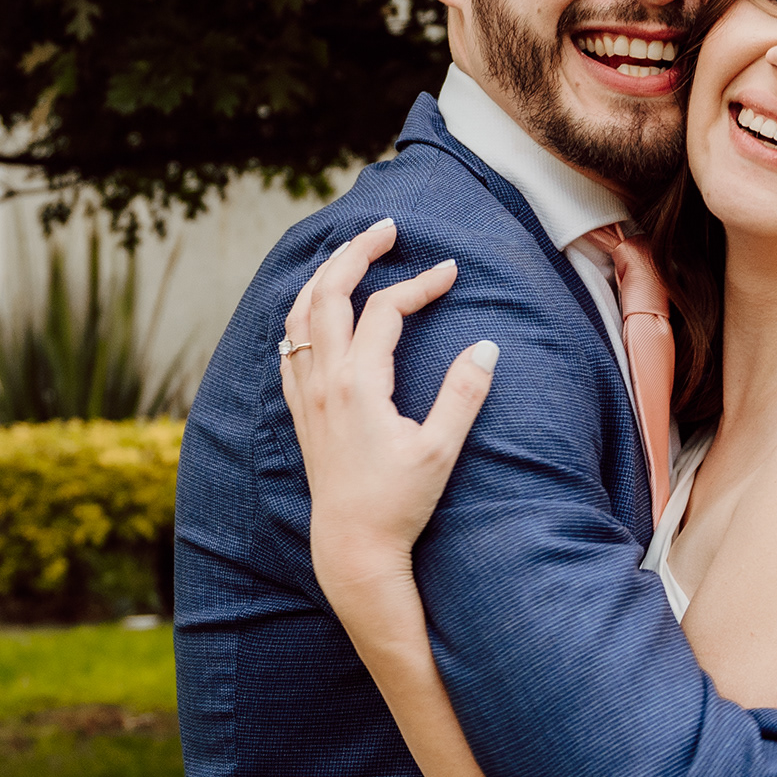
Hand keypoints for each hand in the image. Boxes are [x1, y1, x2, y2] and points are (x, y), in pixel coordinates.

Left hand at [279, 219, 499, 595]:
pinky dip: (302, 315)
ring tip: (348, 254)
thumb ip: (463, 395)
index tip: (451, 273)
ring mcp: (306, 394)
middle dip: (356, 252)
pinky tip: (315, 312)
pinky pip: (289, 346)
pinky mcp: (299, 410)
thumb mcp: (440, 452)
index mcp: (358, 384)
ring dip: (323, 277)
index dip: (420, 284)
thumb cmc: (398, 504)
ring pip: (300, 314)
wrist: (352, 547)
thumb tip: (487, 346)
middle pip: (329, 293)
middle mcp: (324, 381)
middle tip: (386, 229)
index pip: (385, 310)